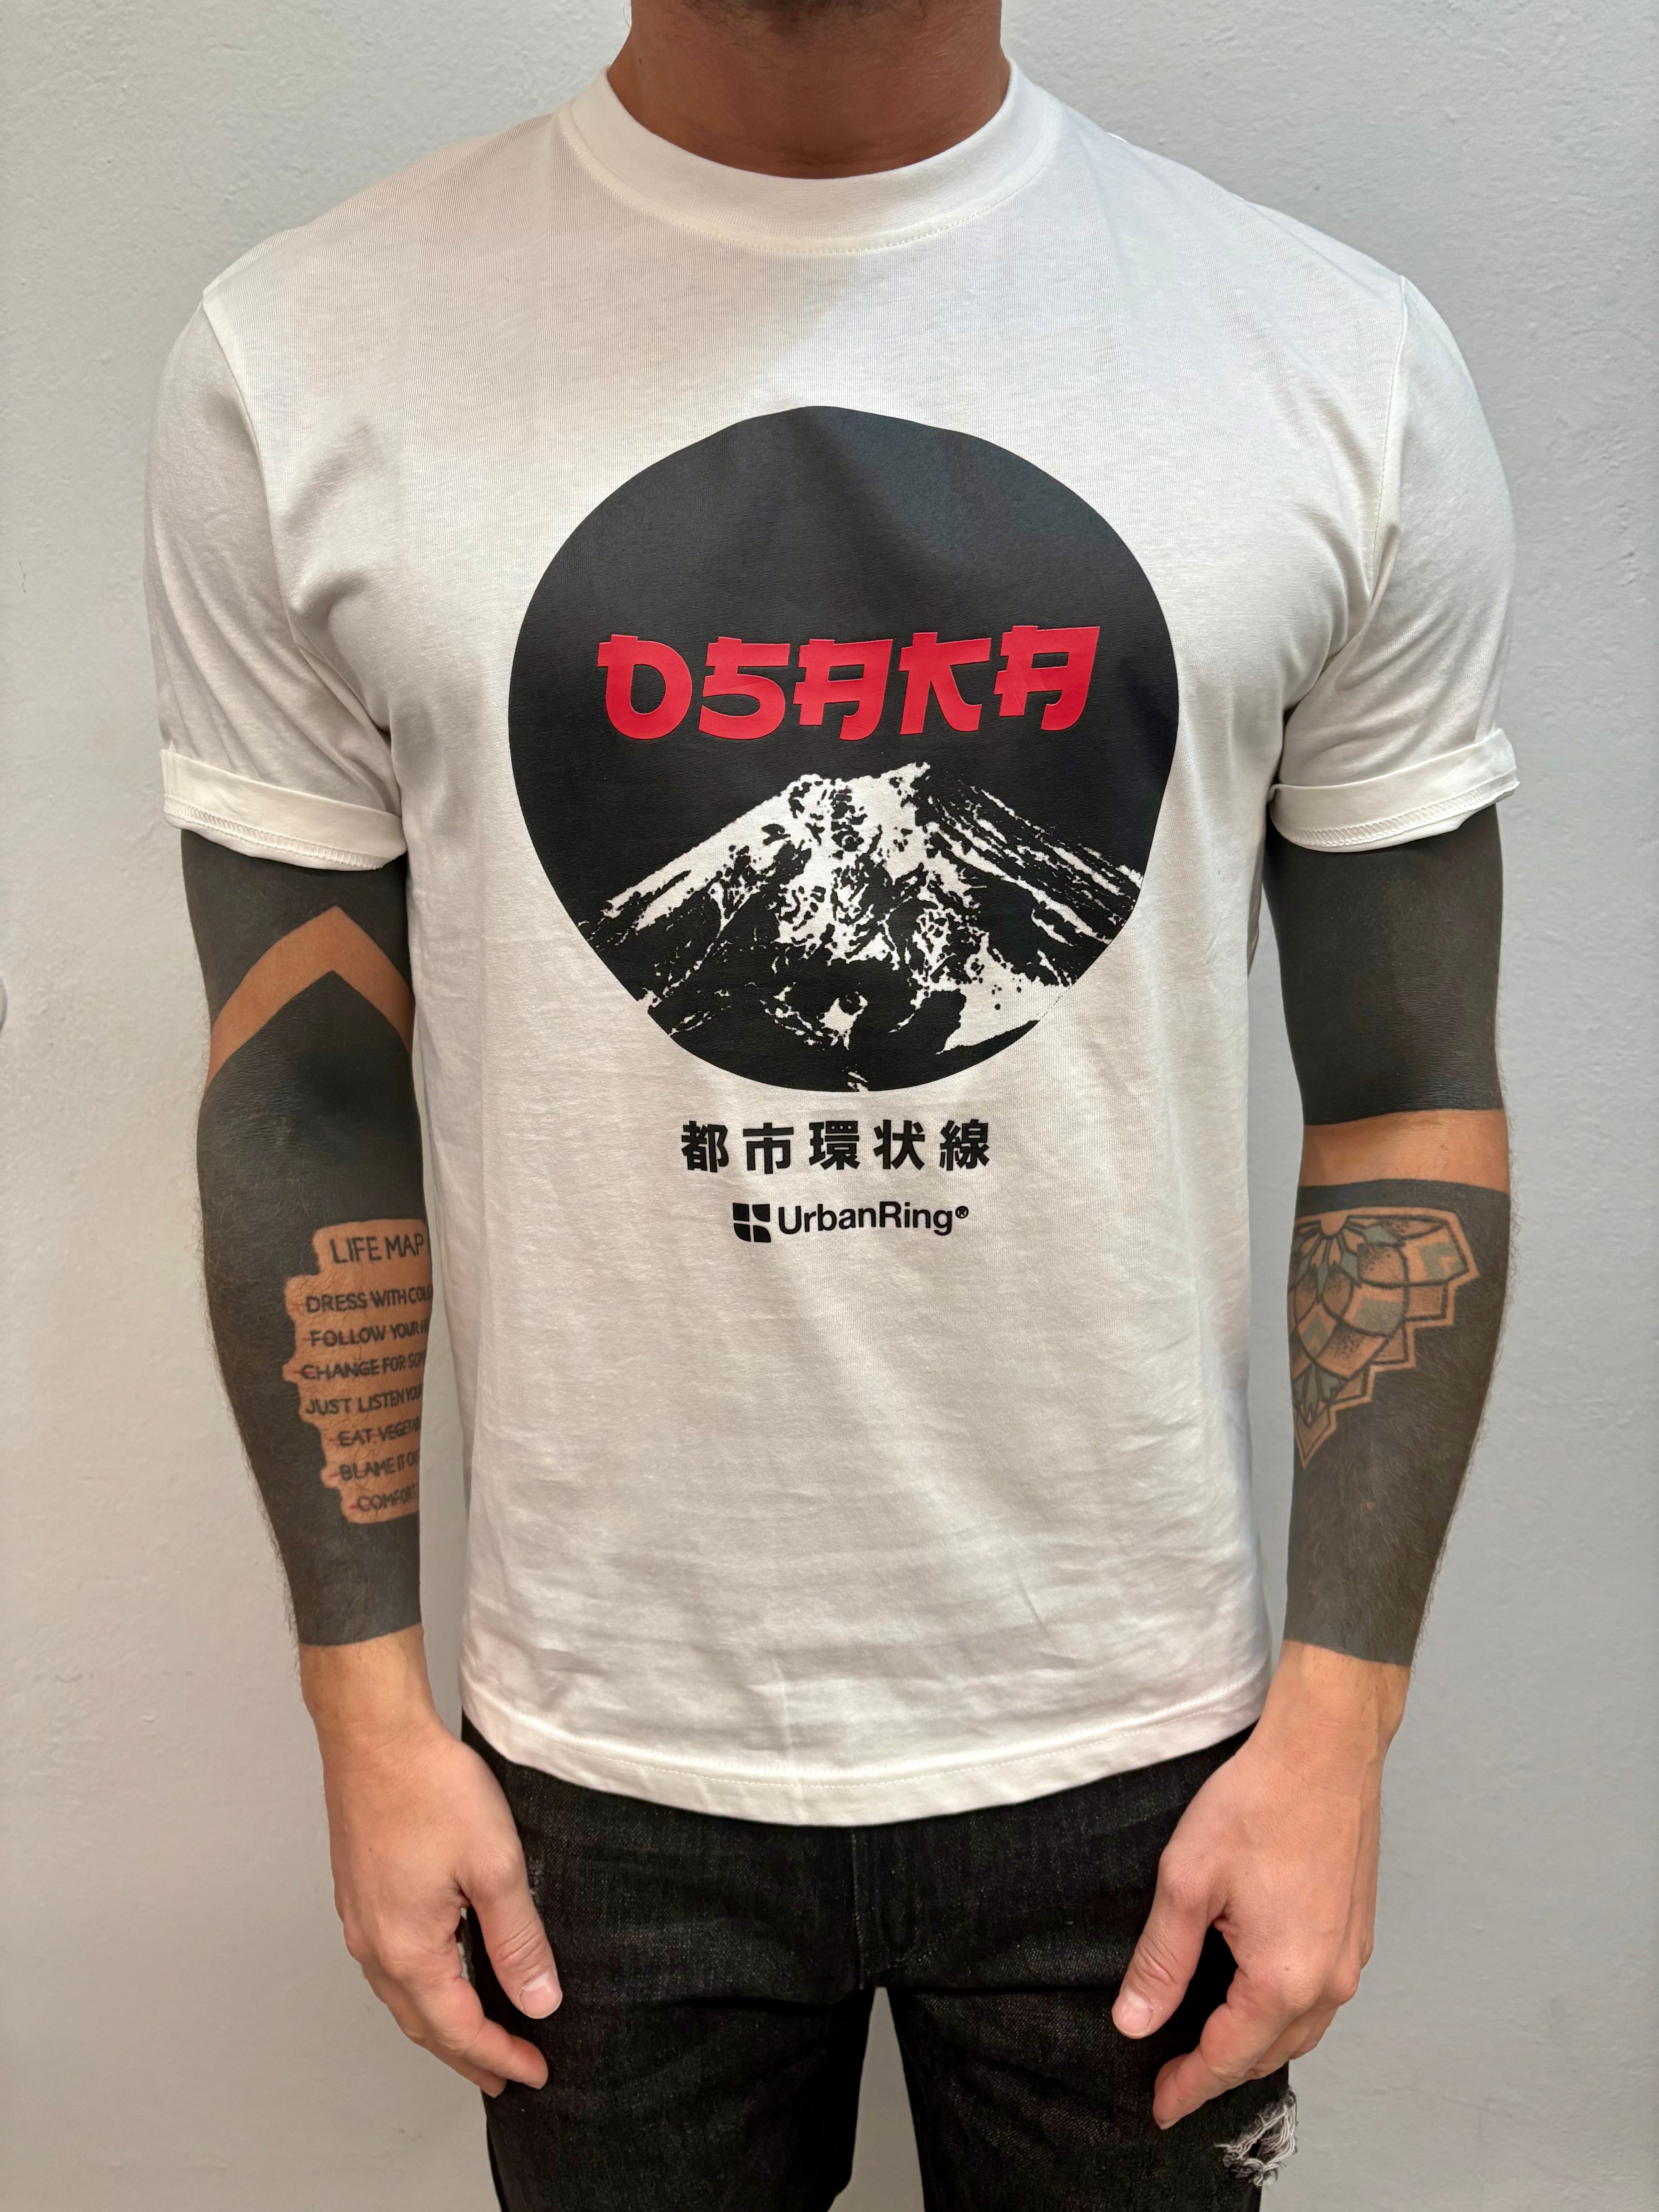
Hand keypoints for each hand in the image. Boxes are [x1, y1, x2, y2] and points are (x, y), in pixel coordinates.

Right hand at [304, 1630, 558, 2095]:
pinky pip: (390, 1964)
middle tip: (506, 2075)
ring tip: (477, 2037)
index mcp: (407, 1950)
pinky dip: (422, 1987)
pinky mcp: (359, 1894)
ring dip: (441, 2024)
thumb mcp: (495, 1867)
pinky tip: (443, 1974)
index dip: (500, 2056)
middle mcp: (374, 1946)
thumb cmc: (431, 1788)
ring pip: (402, 1997)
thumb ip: (517, 1940)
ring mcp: (360, 1920)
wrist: (374, 1735)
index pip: (458, 2030)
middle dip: (468, 2056)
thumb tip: (538, 2002)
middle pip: (424, 2025)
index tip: (537, 2073)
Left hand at [1111, 1643, 1406, 2126]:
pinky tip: (1254, 1995)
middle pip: (1267, 2056)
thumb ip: (1162, 1961)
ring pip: (1299, 2032)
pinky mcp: (1357, 1933)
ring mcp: (1350, 1959)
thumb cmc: (1256, 1804)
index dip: (1187, 2087)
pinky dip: (1284, 2014)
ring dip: (1254, 2046)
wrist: (1325, 1751)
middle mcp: (1328, 1982)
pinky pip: (1319, 1999)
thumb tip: (1134, 2023)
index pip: (1226, 2060)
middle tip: (1174, 2075)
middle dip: (1219, 2072)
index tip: (1158, 2108)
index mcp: (1283, 1979)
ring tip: (1210, 2044)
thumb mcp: (1187, 1881)